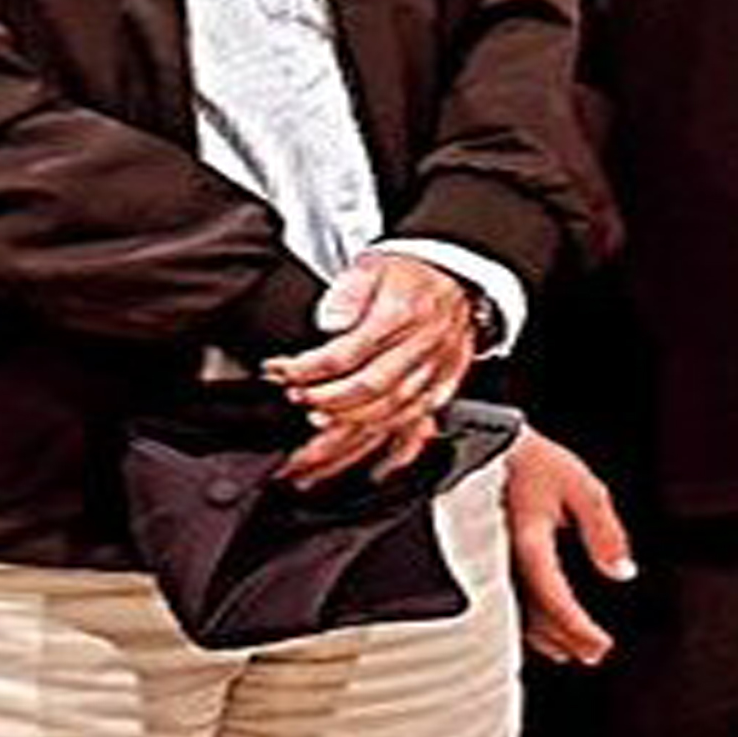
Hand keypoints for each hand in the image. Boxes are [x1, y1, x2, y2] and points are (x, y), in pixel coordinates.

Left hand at [267, 252, 480, 481]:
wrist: (458, 278)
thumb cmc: (410, 276)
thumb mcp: (373, 266)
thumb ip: (349, 291)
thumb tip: (331, 321)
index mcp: (400, 317)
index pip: (346, 354)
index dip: (306, 368)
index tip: (279, 371)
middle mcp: (420, 350)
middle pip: (368, 390)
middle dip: (324, 402)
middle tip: (295, 402)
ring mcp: (432, 375)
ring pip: (390, 416)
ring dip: (349, 432)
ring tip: (313, 444)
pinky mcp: (440, 390)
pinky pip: (421, 429)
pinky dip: (397, 455)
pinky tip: (374, 471)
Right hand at [503, 425, 634, 667]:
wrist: (487, 445)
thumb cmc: (537, 462)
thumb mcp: (583, 488)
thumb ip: (604, 531)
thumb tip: (623, 573)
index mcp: (527, 540)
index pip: (553, 595)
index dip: (576, 626)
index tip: (600, 646)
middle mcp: (503, 557)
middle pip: (535, 612)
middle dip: (566, 638)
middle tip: (594, 654)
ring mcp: (491, 560)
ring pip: (516, 611)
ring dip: (546, 636)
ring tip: (574, 652)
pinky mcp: (487, 559)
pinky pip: (505, 599)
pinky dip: (527, 621)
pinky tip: (543, 633)